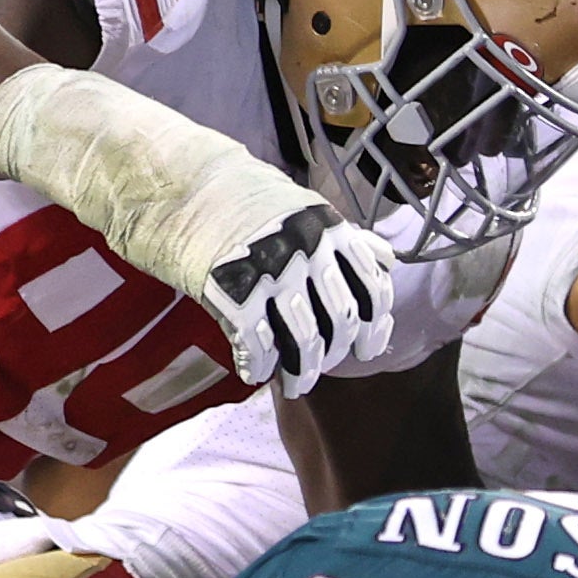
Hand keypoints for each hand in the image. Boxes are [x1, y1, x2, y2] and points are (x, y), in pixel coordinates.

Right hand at [198, 201, 404, 395]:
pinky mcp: (235, 294)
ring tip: (296, 385)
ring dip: (301, 372)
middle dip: (337, 354)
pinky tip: (255, 373)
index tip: (368, 348)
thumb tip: (386, 260)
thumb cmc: (252, 205)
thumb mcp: (310, 209)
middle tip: (326, 367)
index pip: (373, 289)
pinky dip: (259, 367)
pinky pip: (258, 346)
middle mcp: (308, 253)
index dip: (375, 327)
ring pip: (304, 341)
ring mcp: (272, 274)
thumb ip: (349, 239)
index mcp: (332, 231)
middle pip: (341, 321)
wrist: (191, 192)